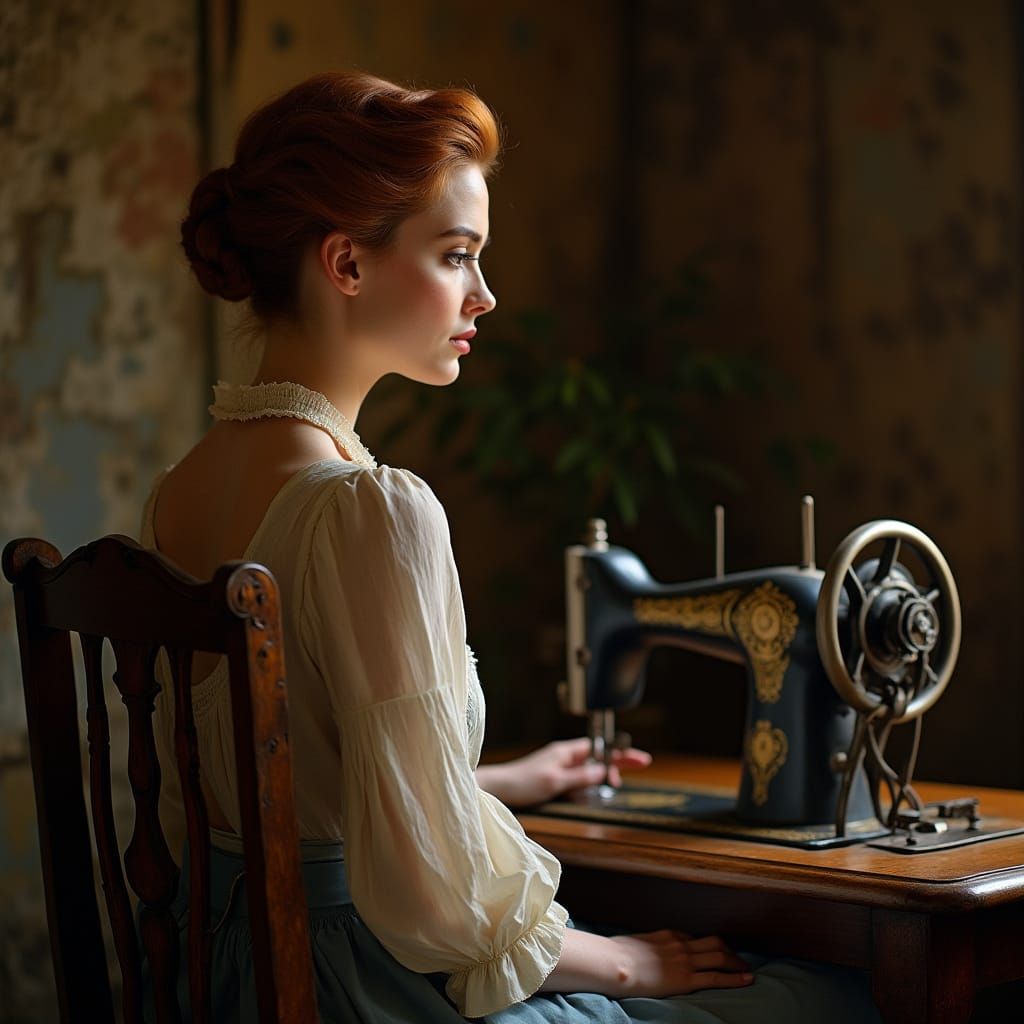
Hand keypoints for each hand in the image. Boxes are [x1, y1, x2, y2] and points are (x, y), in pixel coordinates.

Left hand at [476, 737, 651, 807]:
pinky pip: (576, 780)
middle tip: (621, 783)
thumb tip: (603, 772)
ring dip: (596, 780)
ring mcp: (558, 767)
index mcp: (566, 751)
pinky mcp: (553, 778)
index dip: (620, 753)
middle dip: (612, 768)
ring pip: (587, 772)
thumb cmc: (522, 782)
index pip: (600, 748)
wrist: (498, 789)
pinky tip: (584, 795)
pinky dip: (585, 787)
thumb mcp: (556, 781)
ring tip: (604, 789)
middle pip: (597, 759)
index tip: (641, 760)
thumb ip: (581, 777)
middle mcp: (564, 756)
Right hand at [540, 927, 752, 997]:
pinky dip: (734, 977)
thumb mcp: (633, 945)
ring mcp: (685, 960)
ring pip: (720, 956)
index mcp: (667, 935)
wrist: (614, 963)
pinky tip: (747, 979)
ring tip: (746, 970)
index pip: (694, 938)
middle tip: (739, 959)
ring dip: (736, 962)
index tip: (715, 951)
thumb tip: (639, 951)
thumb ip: (644, 947)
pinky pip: (716, 976)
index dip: (708, 945)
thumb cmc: (617, 956)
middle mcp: (680, 943)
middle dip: (729, 951)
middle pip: (713, 943)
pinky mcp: (687, 978)